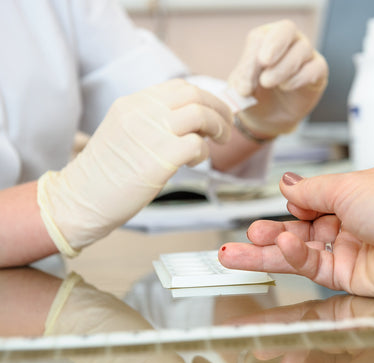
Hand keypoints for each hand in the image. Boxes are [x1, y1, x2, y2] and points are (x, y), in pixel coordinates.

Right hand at [38, 79, 231, 255]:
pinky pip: (197, 145)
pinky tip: (193, 163)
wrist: (80, 199)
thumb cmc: (107, 173)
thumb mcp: (125, 132)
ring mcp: (149, 133)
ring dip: (218, 128)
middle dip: (220, 110)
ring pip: (200, 114)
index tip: (217, 113)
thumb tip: (196, 122)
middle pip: (195, 95)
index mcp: (133, 103)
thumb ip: (154, 121)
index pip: (180, 87)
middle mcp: (141, 111)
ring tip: (218, 143)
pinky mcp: (158, 158)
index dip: (206, 97)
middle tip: (227, 128)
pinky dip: (203, 153)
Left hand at [229, 19, 327, 137]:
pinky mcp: (318, 71)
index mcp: (265, 38)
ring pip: (302, 49)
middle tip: (264, 62)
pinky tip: (286, 87)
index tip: (244, 85)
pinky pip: (316, 67)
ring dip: (283, 68)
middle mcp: (288, 40)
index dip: (251, 58)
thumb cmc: (255, 94)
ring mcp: (306, 54)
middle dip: (275, 44)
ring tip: (268, 83)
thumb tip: (246, 87)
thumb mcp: (241, 88)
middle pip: (286, 29)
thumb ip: (241, 81)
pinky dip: (300, 78)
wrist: (269, 116)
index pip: (260, 37)